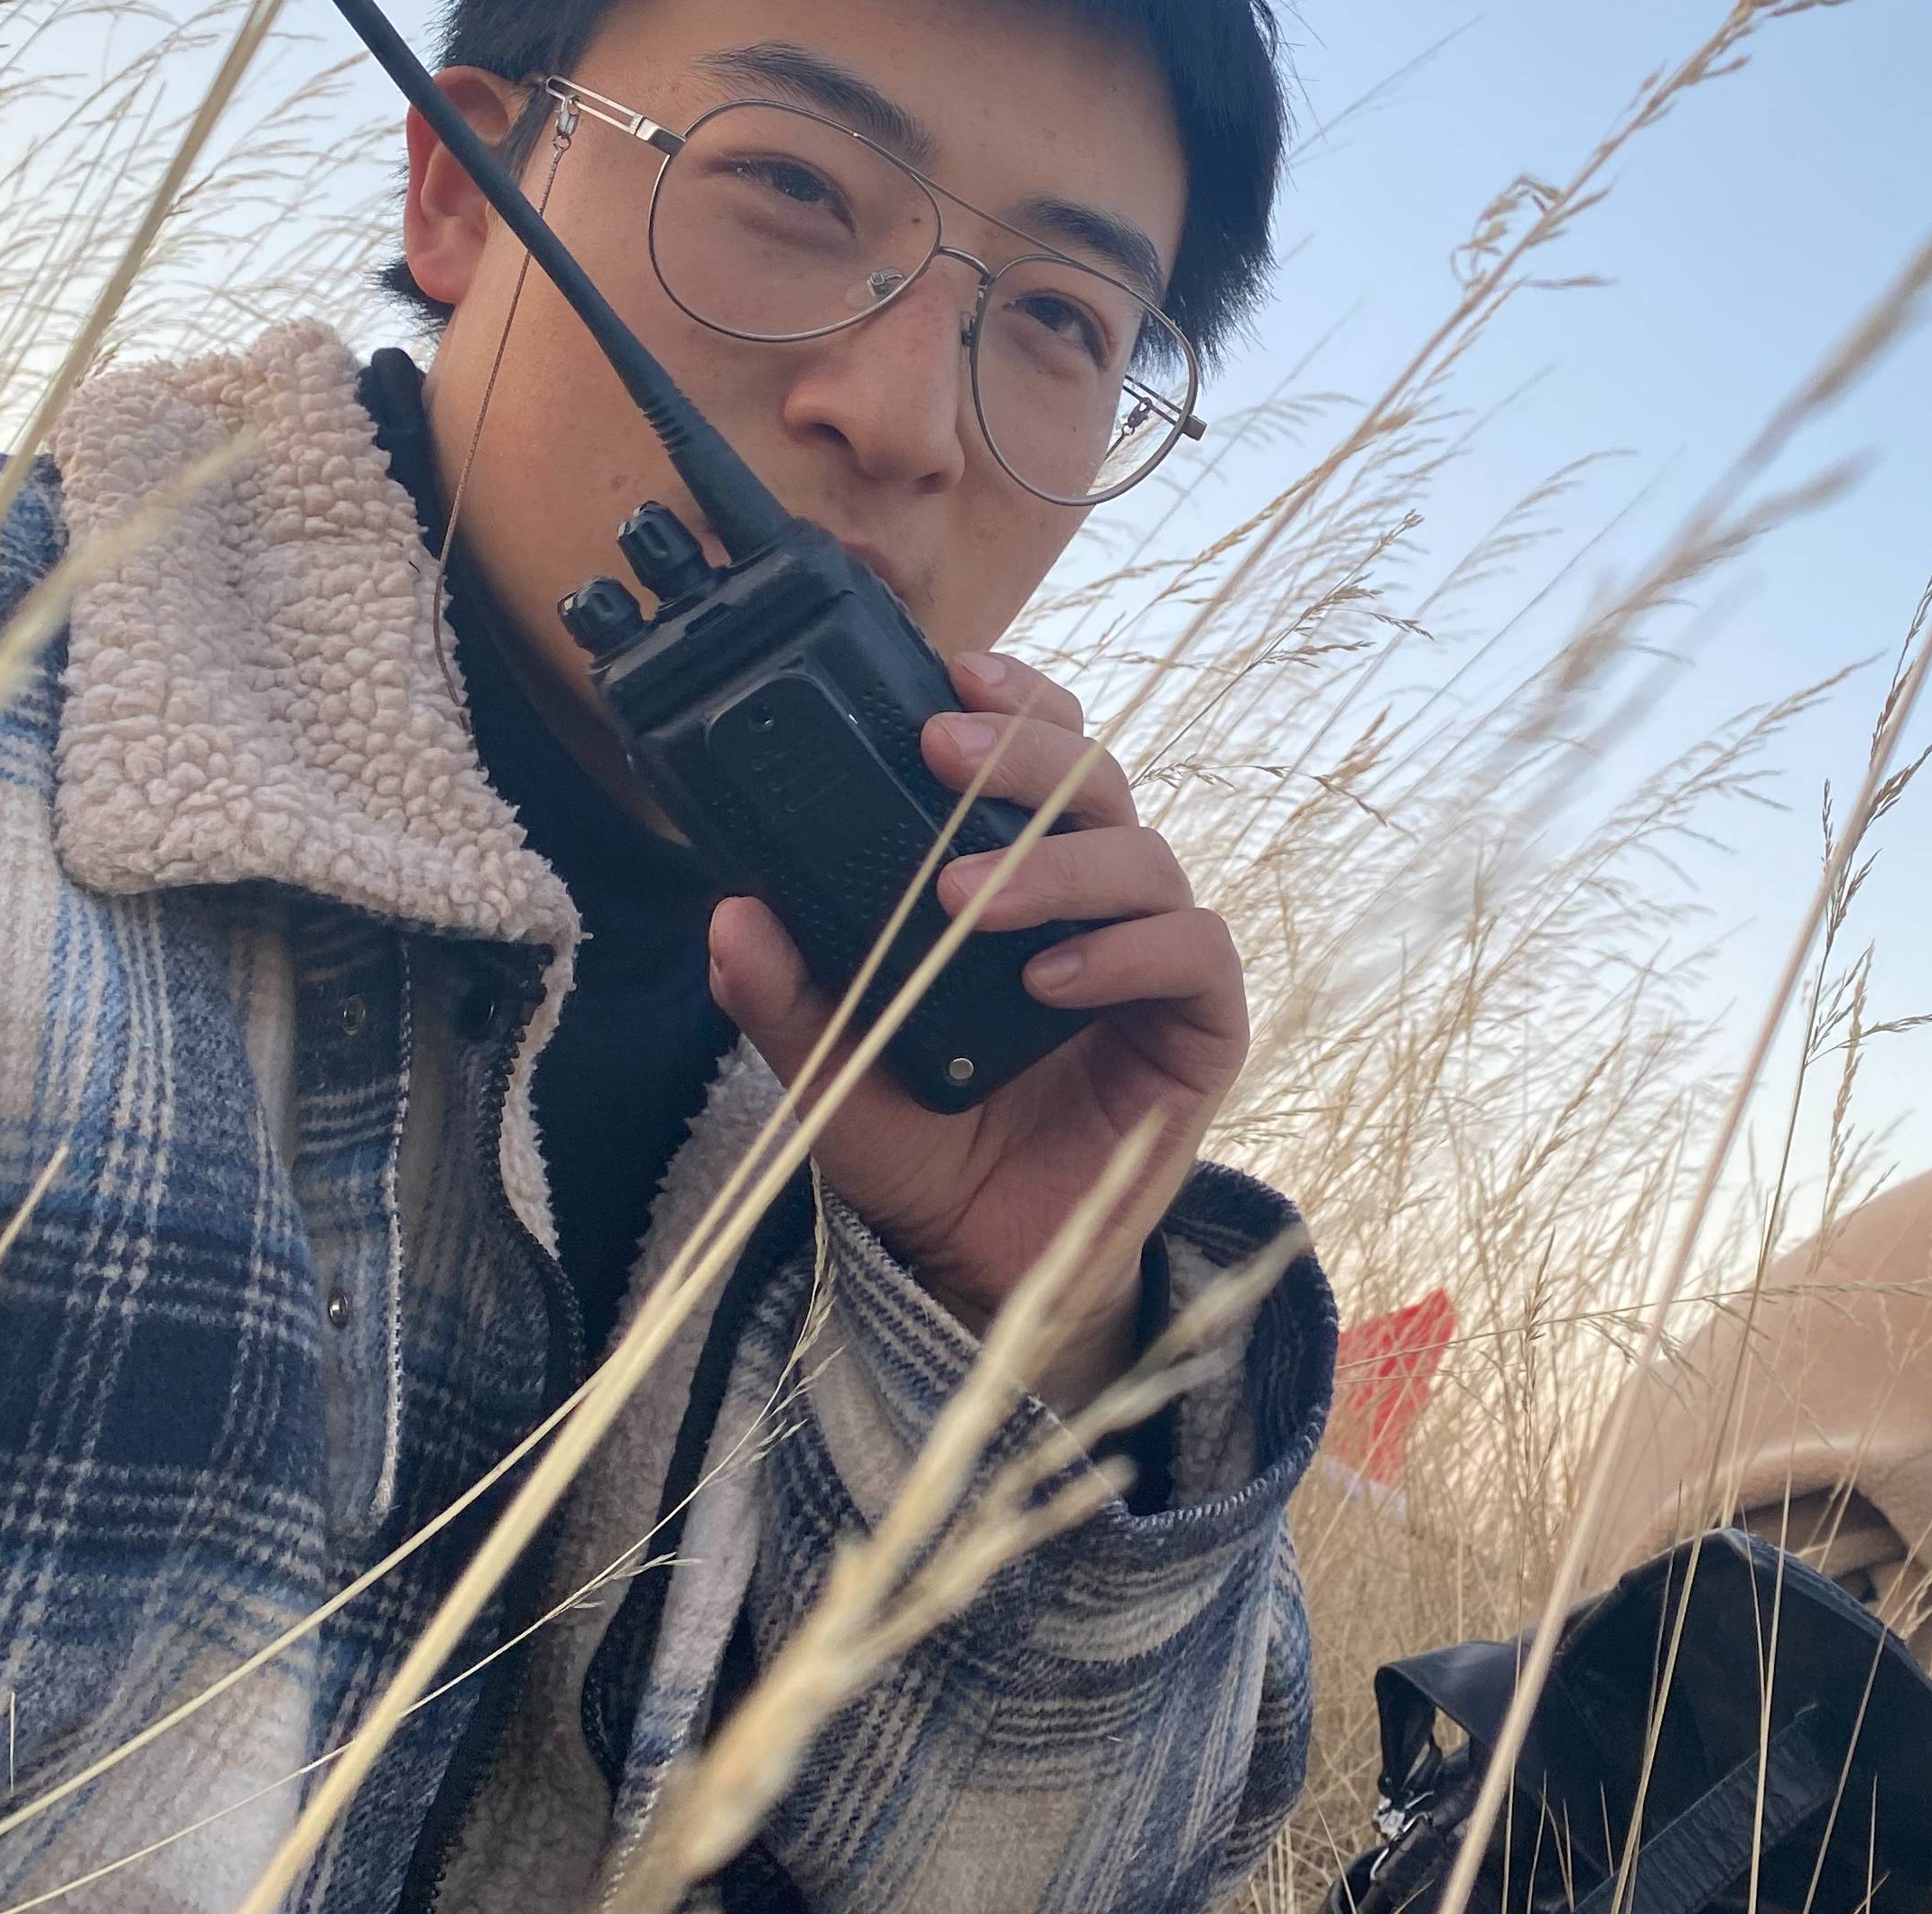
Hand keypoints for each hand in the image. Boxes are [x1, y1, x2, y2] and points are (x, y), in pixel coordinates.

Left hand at [704, 651, 1246, 1419]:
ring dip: (1054, 865)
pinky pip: (1193, 956)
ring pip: (1145, 859)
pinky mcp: (1200, 1031)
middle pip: (1098, 781)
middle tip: (942, 752)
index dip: (1014, 700)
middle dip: (1024, 752)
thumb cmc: (916, 1144)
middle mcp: (1096, 904)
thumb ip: (783, 992)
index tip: (949, 669)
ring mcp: (1154, 962)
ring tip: (965, 900)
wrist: (976, 1263)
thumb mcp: (828, 1065)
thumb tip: (731, 909)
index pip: (1041, 756)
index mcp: (1021, 878)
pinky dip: (1123, 956)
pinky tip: (1047, 981)